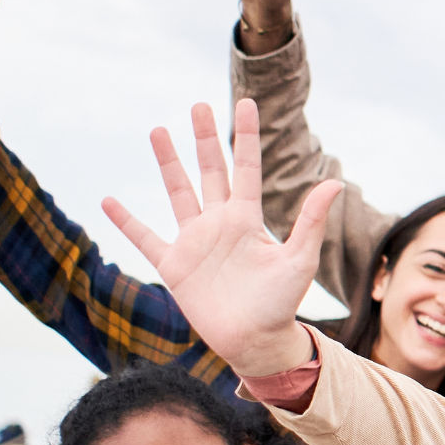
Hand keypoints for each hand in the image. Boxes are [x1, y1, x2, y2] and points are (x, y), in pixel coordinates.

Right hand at [102, 99, 339, 376]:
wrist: (256, 341)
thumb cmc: (282, 302)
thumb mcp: (299, 260)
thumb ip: (310, 221)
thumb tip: (335, 183)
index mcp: (249, 219)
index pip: (247, 168)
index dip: (246, 137)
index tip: (246, 103)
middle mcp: (220, 223)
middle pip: (210, 171)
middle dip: (204, 139)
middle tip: (197, 106)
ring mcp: (195, 242)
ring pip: (178, 192)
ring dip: (168, 163)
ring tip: (158, 130)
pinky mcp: (175, 266)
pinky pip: (145, 238)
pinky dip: (126, 222)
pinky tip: (109, 201)